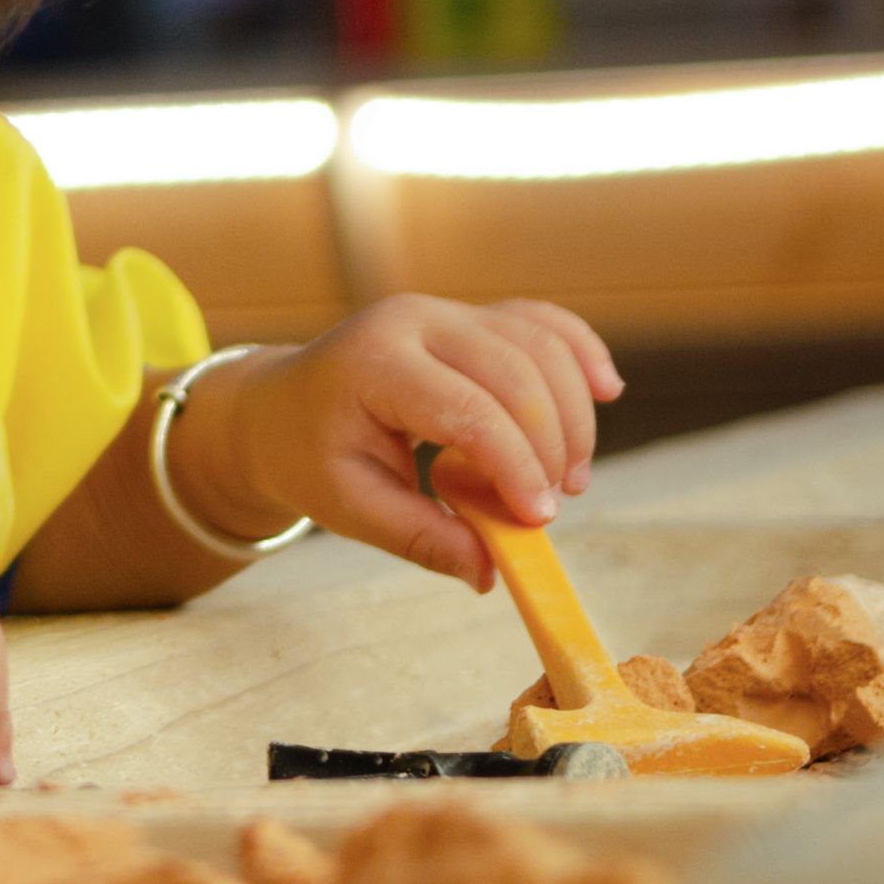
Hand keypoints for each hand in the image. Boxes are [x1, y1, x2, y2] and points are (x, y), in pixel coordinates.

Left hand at [219, 295, 621, 588]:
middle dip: (551, 444)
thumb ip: (420, 537)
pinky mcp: (469, 317)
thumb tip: (492, 571)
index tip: (538, 520)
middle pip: (515, 371)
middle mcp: (414, 321)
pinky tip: (606, 390)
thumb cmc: (308, 456)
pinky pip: (538, 322)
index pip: (468, 409)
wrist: (278, 407)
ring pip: (538, 342)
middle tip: (552, 508)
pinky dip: (578, 352)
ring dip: (571, 412)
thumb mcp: (349, 507)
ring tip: (569, 479)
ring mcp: (444, 312)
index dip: (514, 466)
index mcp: (374, 363)